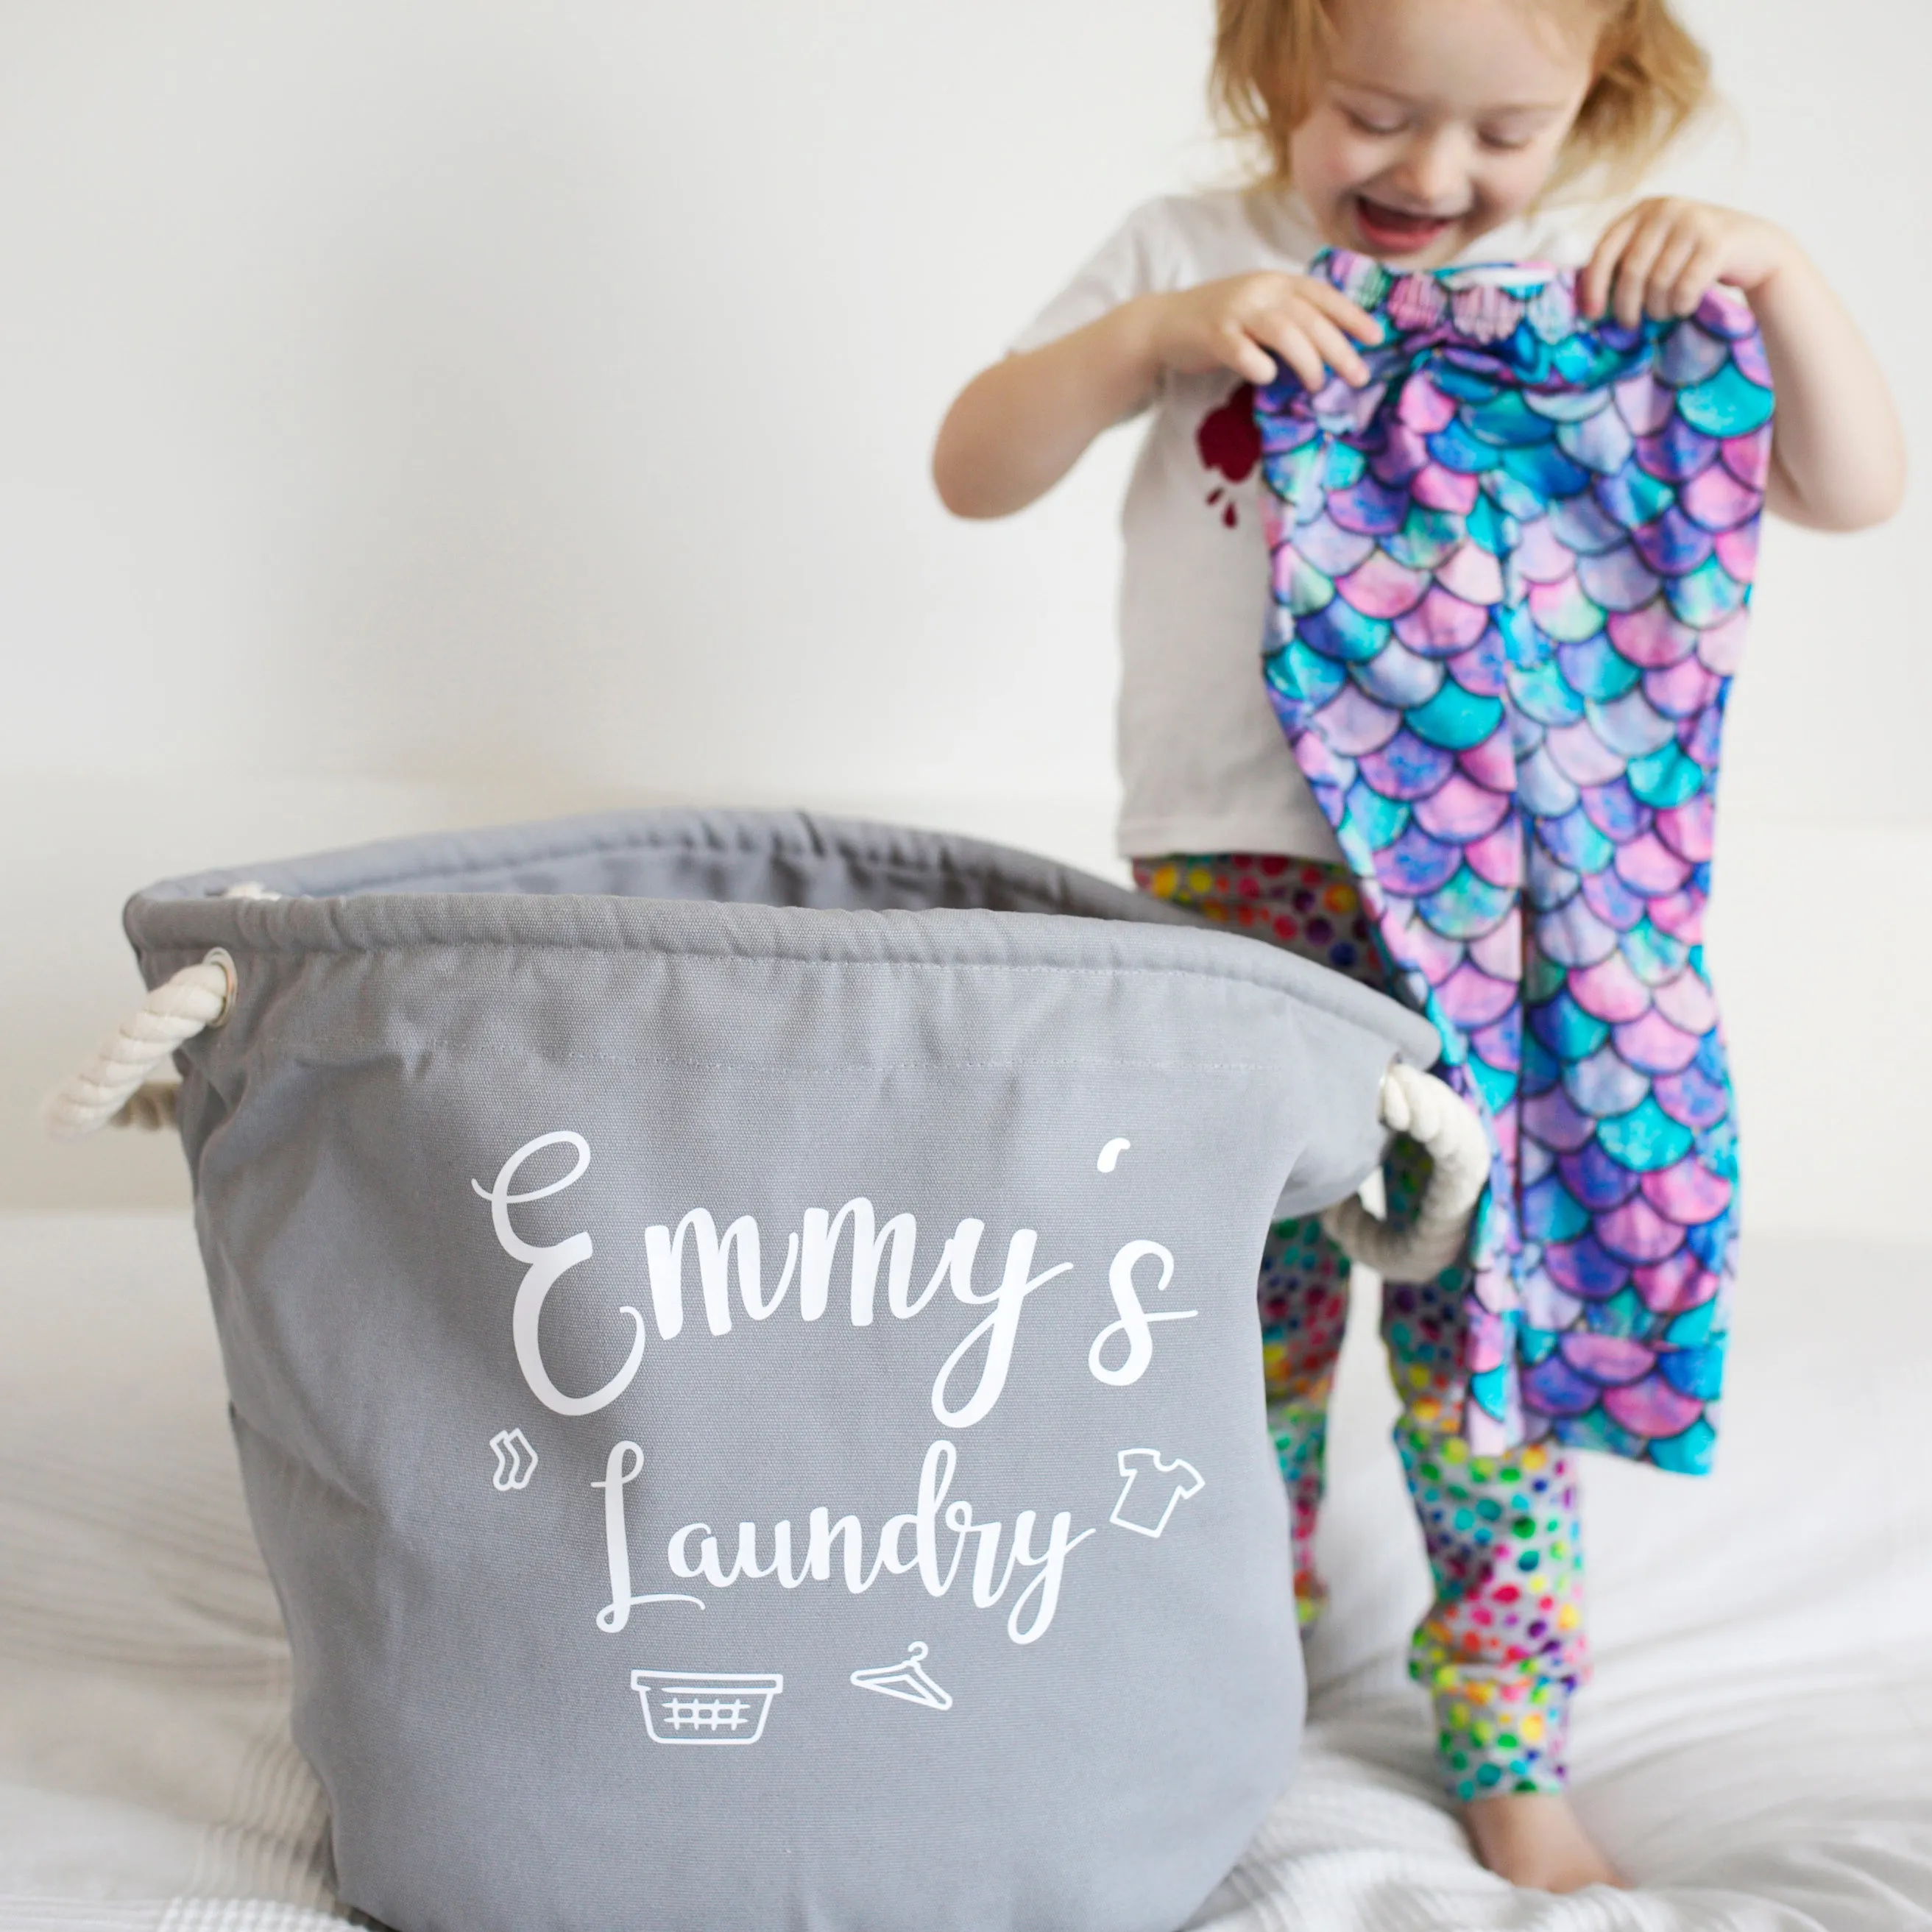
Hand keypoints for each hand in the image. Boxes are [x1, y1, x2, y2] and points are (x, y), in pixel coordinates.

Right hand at [1146, 273, 1383, 390]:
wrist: (1165, 322)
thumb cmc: (1221, 323)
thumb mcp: (1261, 310)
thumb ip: (1292, 321)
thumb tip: (1334, 350)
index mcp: (1277, 282)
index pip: (1323, 296)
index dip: (1352, 316)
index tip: (1376, 339)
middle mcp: (1260, 290)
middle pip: (1310, 318)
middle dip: (1339, 348)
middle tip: (1359, 377)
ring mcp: (1236, 310)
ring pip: (1284, 331)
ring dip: (1307, 361)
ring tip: (1318, 386)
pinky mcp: (1212, 334)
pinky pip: (1243, 351)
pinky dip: (1260, 366)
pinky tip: (1268, 378)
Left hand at [1580, 198, 1795, 326]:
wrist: (1756, 248)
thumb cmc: (1694, 256)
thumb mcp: (1658, 247)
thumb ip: (1627, 260)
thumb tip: (1588, 302)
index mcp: (1643, 209)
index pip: (1604, 250)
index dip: (1593, 286)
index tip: (1591, 314)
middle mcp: (1667, 209)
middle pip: (1631, 271)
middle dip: (1626, 306)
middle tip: (1630, 324)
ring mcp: (1694, 222)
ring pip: (1658, 283)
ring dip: (1657, 308)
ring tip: (1664, 312)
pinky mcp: (1717, 242)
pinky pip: (1685, 288)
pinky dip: (1681, 306)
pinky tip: (1685, 306)